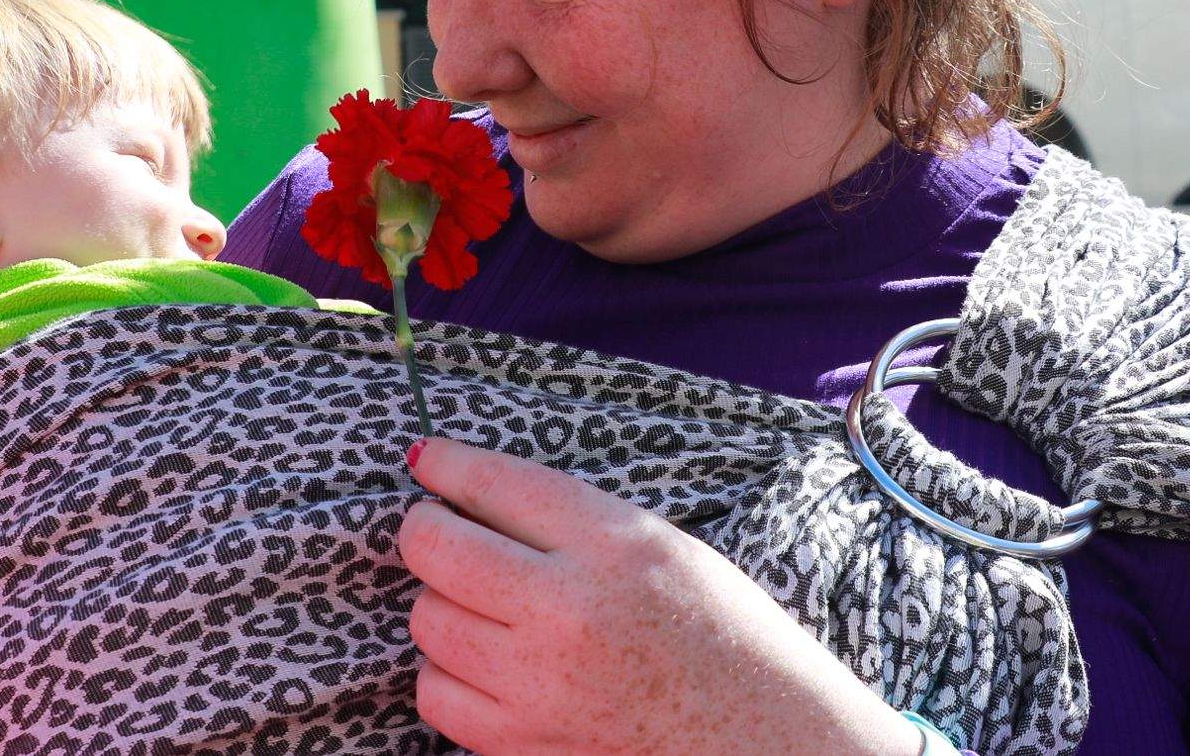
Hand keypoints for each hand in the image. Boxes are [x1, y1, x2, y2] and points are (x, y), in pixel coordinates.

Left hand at [399, 437, 920, 755]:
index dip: (446, 464)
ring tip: (496, 610)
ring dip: (445, 605)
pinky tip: (497, 666)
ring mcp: (536, 686)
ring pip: (426, 618)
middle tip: (449, 533)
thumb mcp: (660, 544)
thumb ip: (566, 516)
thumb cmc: (718, 634)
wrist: (763, 742)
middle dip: (430, 531)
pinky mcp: (518, 746)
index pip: (494, 483)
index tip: (428, 461)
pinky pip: (435, 691)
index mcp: (614, 546)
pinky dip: (451, 673)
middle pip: (433, 547)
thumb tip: (460, 483)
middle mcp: (567, 611)